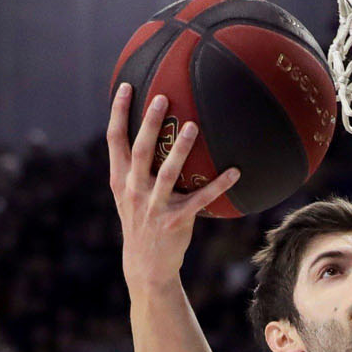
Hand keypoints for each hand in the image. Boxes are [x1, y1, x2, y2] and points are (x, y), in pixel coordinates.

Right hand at [107, 84, 240, 286]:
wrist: (145, 265)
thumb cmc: (141, 221)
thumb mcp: (128, 194)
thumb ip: (134, 167)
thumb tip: (150, 132)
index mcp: (121, 179)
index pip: (115, 140)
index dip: (118, 112)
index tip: (126, 86)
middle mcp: (135, 190)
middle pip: (141, 150)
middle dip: (150, 124)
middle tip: (162, 97)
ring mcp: (154, 207)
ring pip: (167, 173)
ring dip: (180, 150)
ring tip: (192, 127)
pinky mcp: (176, 221)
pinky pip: (200, 200)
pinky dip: (219, 186)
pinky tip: (235, 171)